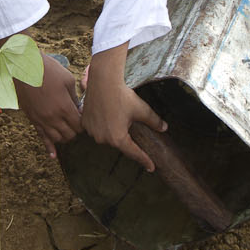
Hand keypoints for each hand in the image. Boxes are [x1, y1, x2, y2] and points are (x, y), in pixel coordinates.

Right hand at [14, 50, 81, 159]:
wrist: (23, 66)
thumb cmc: (48, 70)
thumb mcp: (67, 80)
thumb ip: (74, 98)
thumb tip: (78, 110)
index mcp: (64, 107)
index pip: (79, 126)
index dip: (83, 123)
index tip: (83, 117)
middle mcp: (52, 117)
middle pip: (69, 135)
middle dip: (75, 131)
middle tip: (76, 122)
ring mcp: (41, 120)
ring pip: (57, 139)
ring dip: (64, 136)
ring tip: (67, 129)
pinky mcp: (32, 119)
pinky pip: (41, 138)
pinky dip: (49, 148)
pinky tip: (53, 156)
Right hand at [81, 44, 167, 170]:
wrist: (103, 81)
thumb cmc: (122, 96)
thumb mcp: (142, 109)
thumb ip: (154, 121)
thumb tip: (164, 128)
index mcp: (118, 138)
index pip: (134, 153)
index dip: (144, 160)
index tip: (151, 167)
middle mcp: (103, 139)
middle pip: (118, 144)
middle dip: (125, 138)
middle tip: (129, 127)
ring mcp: (92, 132)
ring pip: (106, 137)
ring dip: (112, 132)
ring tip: (116, 119)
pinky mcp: (85, 124)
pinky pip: (96, 130)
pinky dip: (102, 127)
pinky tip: (106, 117)